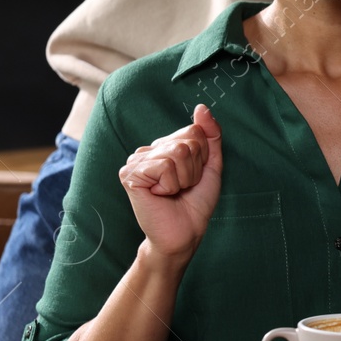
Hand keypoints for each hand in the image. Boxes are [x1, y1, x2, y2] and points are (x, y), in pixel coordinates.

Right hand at [118, 104, 223, 263]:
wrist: (185, 233)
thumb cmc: (195, 202)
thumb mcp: (210, 164)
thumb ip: (210, 135)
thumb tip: (202, 107)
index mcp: (164, 146)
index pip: (193, 131)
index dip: (202, 157)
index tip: (193, 176)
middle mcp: (147, 150)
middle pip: (187, 141)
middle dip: (194, 168)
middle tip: (182, 187)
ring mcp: (136, 161)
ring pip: (177, 152)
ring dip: (184, 178)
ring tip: (173, 191)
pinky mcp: (130, 174)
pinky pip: (164, 166)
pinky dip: (171, 184)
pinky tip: (160, 195)